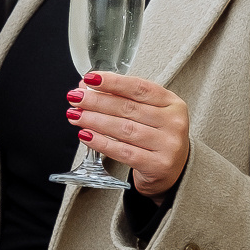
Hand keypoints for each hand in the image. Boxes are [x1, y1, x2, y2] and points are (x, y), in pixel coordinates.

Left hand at [66, 72, 189, 198]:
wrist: (174, 171)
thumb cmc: (157, 137)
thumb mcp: (149, 113)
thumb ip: (123, 99)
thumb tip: (88, 87)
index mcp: (172, 103)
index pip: (139, 88)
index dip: (113, 82)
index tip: (91, 79)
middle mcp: (173, 123)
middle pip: (128, 108)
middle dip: (97, 101)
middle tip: (76, 98)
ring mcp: (167, 145)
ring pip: (124, 129)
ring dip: (95, 121)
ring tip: (75, 115)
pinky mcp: (157, 165)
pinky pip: (123, 152)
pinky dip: (101, 143)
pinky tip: (86, 136)